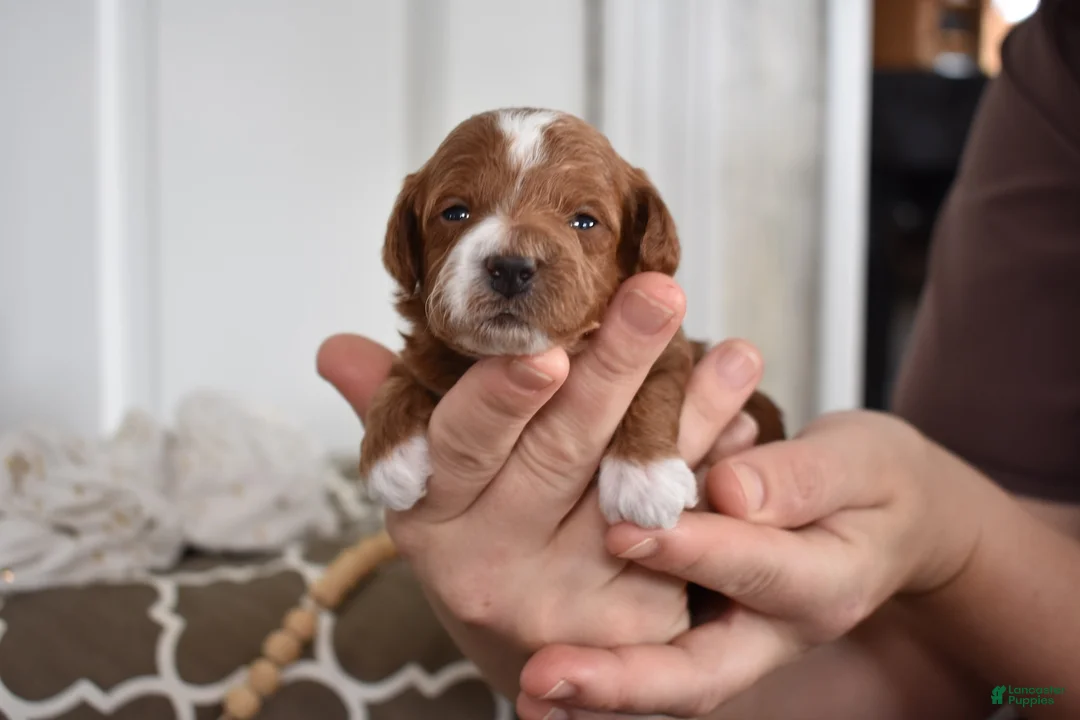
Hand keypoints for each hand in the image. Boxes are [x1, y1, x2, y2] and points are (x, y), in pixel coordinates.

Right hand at [316, 274, 766, 694]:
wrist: (528, 643)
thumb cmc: (478, 528)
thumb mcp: (428, 476)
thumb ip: (393, 409)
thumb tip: (334, 348)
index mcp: (427, 514)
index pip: (459, 446)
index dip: (501, 399)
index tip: (546, 351)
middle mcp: (486, 563)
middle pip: (559, 454)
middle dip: (615, 369)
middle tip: (658, 295)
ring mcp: (562, 598)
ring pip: (632, 488)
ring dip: (688, 412)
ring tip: (735, 347)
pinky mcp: (631, 625)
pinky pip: (681, 534)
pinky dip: (713, 468)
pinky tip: (745, 416)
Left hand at [516, 411, 982, 718]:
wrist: (887, 520)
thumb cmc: (874, 485)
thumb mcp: (860, 463)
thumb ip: (803, 478)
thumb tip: (732, 490)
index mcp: (826, 584)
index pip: (756, 570)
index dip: (692, 550)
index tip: (627, 530)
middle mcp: (774, 632)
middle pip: (699, 674)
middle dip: (624, 681)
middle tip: (547, 675)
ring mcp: (734, 639)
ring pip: (667, 677)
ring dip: (600, 687)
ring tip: (534, 686)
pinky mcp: (700, 627)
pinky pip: (651, 650)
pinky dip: (603, 662)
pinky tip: (546, 671)